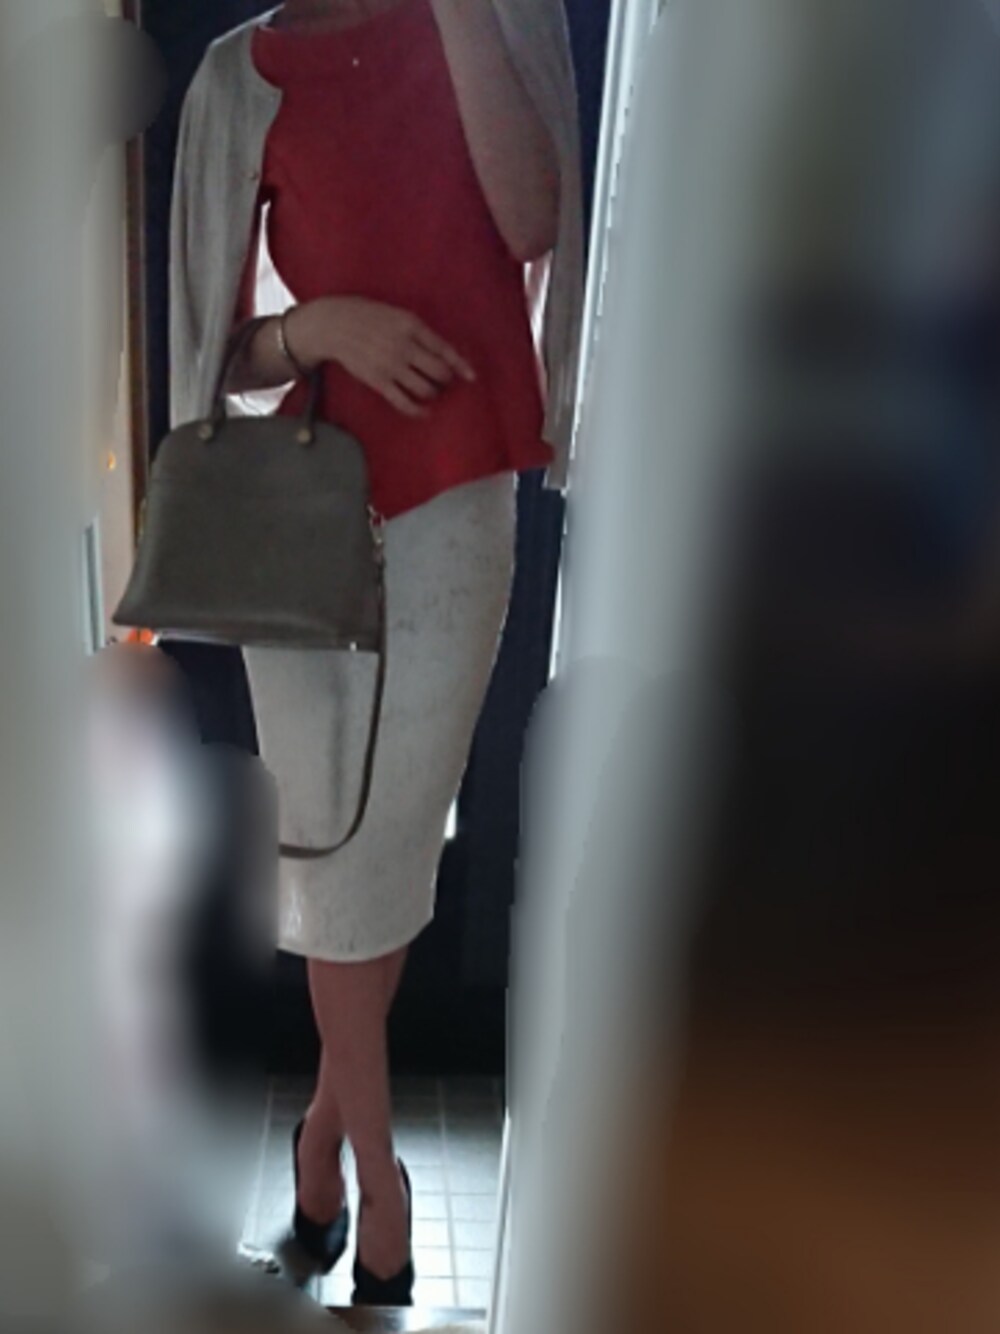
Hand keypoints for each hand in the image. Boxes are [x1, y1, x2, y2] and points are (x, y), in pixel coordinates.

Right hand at [288, 296, 475, 417]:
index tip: (471, 377)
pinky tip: (425, 412)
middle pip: (439, 372)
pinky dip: (418, 410)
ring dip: (433, 393)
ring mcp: (391, 366)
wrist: (334, 325)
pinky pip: (405, 403)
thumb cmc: (367, 316)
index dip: (460, 365)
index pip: (443, 349)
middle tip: (442, 380)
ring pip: (426, 389)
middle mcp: (404, 346)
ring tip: (430, 390)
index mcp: (410, 325)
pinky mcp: (379, 382)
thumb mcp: (396, 314)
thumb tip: (440, 350)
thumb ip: (418, 331)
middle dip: (445, 379)